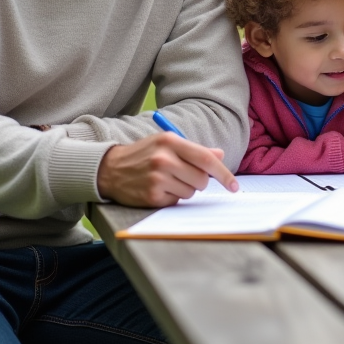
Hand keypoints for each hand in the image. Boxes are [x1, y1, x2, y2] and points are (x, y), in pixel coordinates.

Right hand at [96, 133, 237, 207]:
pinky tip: (158, 189)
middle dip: (199, 181)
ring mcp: (157, 179)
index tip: (234, 185)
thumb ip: (194, 150)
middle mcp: (163, 159)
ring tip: (167, 180)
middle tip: (183, 175)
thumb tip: (219, 156)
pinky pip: (177, 201)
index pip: (205, 158)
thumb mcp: (167, 144)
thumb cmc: (144, 154)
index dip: (224, 173)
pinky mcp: (152, 196)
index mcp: (170, 142)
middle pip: (202, 179)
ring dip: (184, 189)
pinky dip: (172, 197)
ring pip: (191, 192)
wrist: (110, 169)